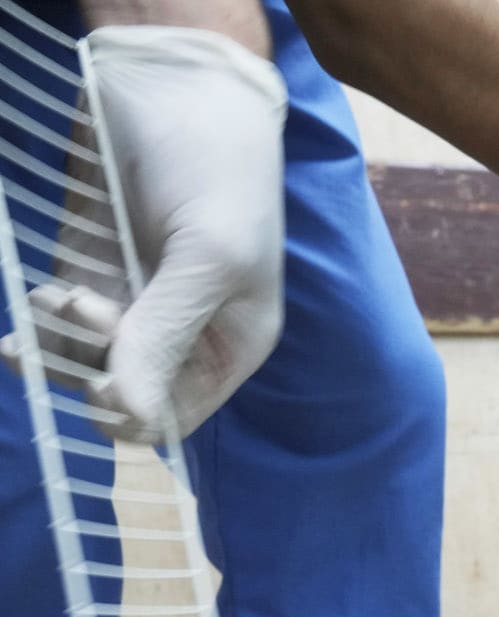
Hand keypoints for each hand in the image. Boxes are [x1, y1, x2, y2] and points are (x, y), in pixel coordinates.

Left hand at [3, 29, 285, 440]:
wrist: (173, 85)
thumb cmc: (218, 173)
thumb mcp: (209, 261)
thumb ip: (166, 338)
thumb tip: (131, 418)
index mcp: (231, 343)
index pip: (179, 415)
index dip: (138, 413)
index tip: (106, 381)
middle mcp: (180, 332)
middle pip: (124, 393)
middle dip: (95, 367)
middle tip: (86, 310)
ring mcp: (131, 301)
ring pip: (82, 362)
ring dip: (59, 345)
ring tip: (58, 299)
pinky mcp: (88, 268)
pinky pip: (57, 324)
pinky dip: (40, 324)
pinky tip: (37, 304)